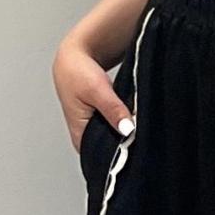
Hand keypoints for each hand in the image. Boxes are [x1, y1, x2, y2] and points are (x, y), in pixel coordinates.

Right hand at [53, 34, 131, 154]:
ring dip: (127, 132)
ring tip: (136, 123)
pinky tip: (134, 118)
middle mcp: (85, 137)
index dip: (120, 154)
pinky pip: (117, 127)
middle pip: (111, 150)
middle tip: (140, 131)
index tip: (135, 146)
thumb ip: (113, 110)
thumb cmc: (77, 72)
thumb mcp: (97, 90)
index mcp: (79, 137)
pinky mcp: (101, 121)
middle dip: (126, 142)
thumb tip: (127, 130)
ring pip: (115, 138)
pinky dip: (125, 123)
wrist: (74, 55)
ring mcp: (93, 129)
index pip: (102, 159)